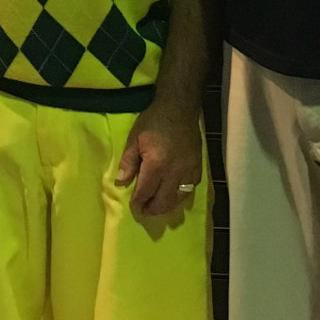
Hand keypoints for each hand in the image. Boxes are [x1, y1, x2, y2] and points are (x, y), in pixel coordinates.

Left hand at [115, 100, 203, 217]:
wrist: (179, 108)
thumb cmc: (153, 121)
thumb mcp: (134, 139)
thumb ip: (128, 162)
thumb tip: (121, 183)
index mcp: (157, 164)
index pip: (146, 191)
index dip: (139, 202)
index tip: (134, 207)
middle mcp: (175, 171)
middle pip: (164, 200)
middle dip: (152, 209)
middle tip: (144, 211)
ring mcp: (189, 170)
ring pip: (179, 198)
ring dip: (167, 206)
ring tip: (157, 206)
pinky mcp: (198, 167)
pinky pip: (190, 188)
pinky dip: (180, 195)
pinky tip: (173, 195)